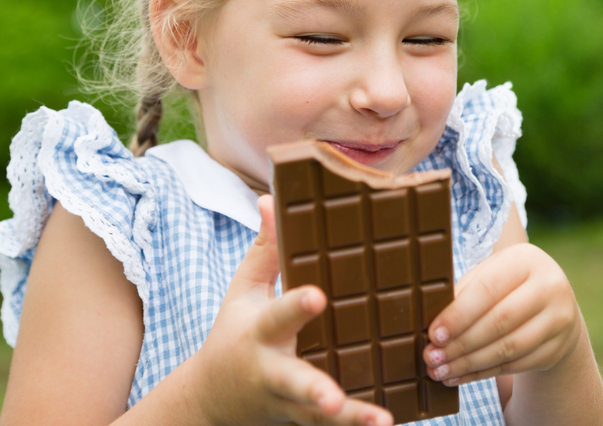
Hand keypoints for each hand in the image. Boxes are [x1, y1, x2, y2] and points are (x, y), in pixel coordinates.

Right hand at [187, 195, 393, 425]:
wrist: (212, 401)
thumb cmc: (233, 334)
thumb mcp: (243, 292)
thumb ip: (263, 250)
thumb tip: (269, 199)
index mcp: (259, 334)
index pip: (279, 316)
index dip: (297, 306)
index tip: (319, 296)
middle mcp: (274, 372)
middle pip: (294, 381)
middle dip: (314, 389)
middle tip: (333, 398)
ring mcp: (290, 402)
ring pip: (319, 416)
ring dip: (349, 420)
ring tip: (380, 421)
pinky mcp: (304, 420)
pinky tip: (390, 423)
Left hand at [422, 243, 580, 386]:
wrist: (555, 306)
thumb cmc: (509, 287)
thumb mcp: (491, 275)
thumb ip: (465, 293)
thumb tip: (434, 325)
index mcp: (526, 260)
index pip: (488, 289)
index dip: (458, 315)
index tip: (433, 334)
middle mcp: (549, 287)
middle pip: (499, 321)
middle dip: (460, 343)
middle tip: (432, 357)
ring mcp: (558, 320)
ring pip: (508, 348)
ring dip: (469, 363)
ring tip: (441, 371)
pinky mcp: (556, 349)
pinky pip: (515, 365)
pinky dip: (483, 373)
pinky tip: (461, 376)